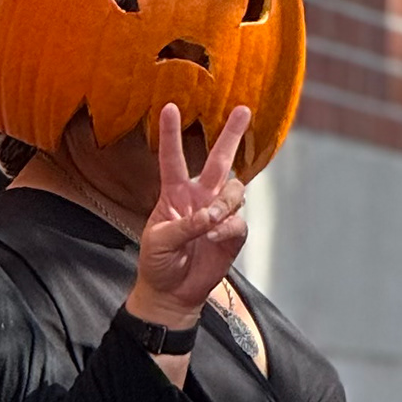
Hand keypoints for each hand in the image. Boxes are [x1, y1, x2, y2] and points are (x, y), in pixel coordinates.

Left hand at [130, 104, 249, 330]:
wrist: (170, 294)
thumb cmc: (157, 263)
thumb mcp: (158, 241)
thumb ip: (184, 225)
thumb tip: (211, 216)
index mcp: (174, 194)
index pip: (172, 159)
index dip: (170, 135)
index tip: (169, 107)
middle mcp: (199, 197)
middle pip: (219, 160)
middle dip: (232, 135)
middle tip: (243, 110)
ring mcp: (218, 214)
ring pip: (235, 190)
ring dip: (225, 201)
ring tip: (212, 219)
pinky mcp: (232, 234)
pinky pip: (238, 221)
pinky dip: (226, 228)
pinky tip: (212, 240)